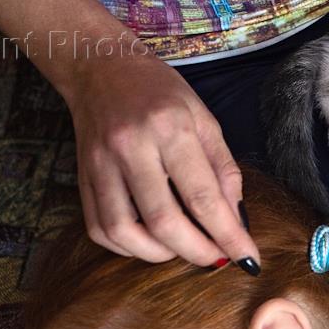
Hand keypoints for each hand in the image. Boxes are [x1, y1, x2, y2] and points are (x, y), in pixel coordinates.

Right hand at [63, 53, 259, 266]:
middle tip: (215, 258)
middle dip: (196, 252)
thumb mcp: (204, 120)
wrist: (101, 68)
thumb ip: (223, 171)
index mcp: (170, 128)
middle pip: (163, 222)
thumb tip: (236, 222)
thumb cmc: (160, 94)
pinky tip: (148, 241)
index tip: (248, 260)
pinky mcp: (81, 177)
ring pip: (125, 232)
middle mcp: (131, 146)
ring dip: (159, 254)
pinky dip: (127, 247)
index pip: (203, 197)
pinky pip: (100, 229)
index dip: (228, 235)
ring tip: (180, 248)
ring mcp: (100, 163)